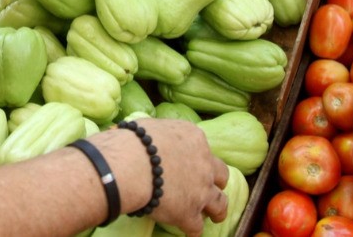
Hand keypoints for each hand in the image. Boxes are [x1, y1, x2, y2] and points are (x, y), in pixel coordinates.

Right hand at [100, 119, 230, 235]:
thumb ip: (158, 133)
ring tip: (215, 216)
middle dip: (216, 181)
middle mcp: (204, 164)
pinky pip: (196, 227)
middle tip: (209, 186)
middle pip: (220, 174)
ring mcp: (200, 190)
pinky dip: (193, 230)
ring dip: (217, 209)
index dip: (196, 158)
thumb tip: (145, 137)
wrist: (132, 163)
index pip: (202, 149)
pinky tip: (189, 232)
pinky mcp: (189, 212)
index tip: (188, 163)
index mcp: (194, 138)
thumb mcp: (151, 126)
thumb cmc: (134, 140)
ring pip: (220, 203)